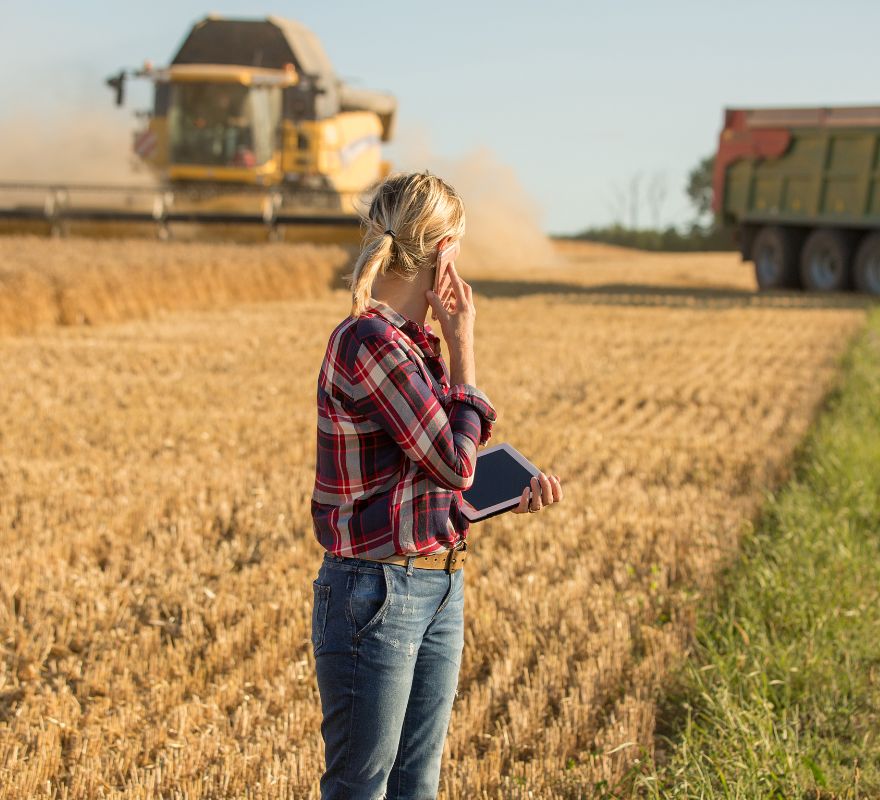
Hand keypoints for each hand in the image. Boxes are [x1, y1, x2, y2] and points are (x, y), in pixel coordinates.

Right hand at [425, 263, 475, 385]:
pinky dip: (455, 302)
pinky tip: (448, 305)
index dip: (453, 274)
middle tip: (448, 277)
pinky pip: (463, 305)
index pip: (458, 285)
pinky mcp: (468, 319)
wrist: (462, 350)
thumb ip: (436, 304)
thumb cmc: (453, 334)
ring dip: (456, 292)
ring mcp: (470, 313)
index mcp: (464, 305)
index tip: (449, 264)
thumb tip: (429, 292)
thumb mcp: (443, 318)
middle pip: (465, 289)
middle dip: (457, 282)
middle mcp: (469, 307)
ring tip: (445, 291)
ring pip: (464, 298)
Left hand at [512, 472, 563, 513]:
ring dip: (537, 491)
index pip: (557, 497)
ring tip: (533, 479)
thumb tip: (557, 477)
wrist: (510, 492)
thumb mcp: (536, 480)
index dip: (557, 488)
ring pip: (537, 504)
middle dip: (546, 486)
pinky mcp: (520, 510)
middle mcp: (541, 505)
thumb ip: (546, 480)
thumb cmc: (526, 484)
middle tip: (541, 474)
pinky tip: (526, 489)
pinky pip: (524, 508)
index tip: (551, 477)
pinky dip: (526, 498)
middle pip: (548, 500)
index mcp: (547, 498)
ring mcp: (531, 508)